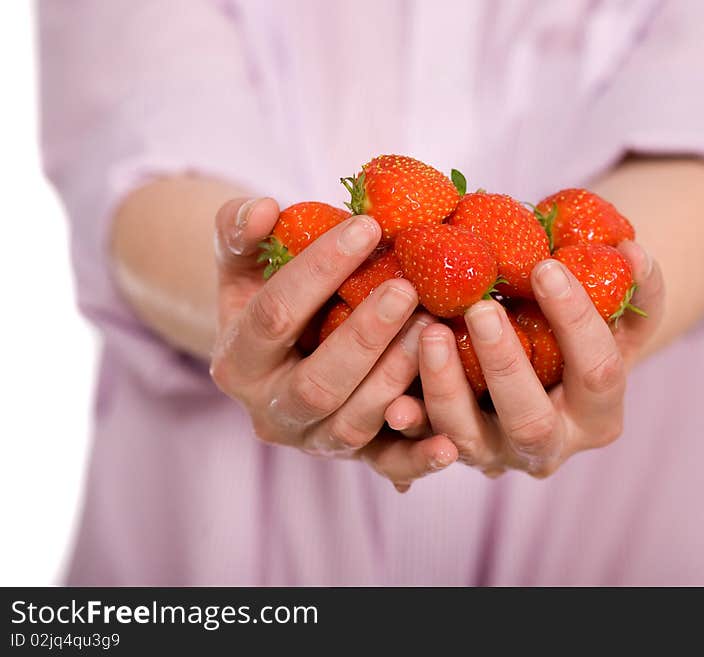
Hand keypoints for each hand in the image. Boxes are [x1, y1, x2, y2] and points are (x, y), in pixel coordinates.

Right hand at [209, 197, 457, 489]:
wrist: (286, 355)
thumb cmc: (269, 296)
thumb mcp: (244, 264)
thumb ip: (241, 232)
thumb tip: (264, 208)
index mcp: (237, 362)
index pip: (274, 316)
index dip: (320, 270)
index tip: (369, 227)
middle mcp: (271, 412)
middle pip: (316, 383)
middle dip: (364, 336)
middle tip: (408, 288)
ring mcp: (314, 441)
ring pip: (353, 424)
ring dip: (396, 379)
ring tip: (434, 329)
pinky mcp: (357, 459)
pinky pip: (387, 466)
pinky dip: (418, 458)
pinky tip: (448, 441)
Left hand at [417, 240, 663, 477]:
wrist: (543, 381)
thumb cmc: (581, 338)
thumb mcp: (618, 318)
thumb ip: (636, 288)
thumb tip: (631, 252)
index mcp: (599, 414)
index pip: (597, 372)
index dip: (576, 320)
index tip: (546, 268)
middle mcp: (549, 446)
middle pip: (531, 422)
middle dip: (505, 365)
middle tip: (480, 307)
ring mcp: (496, 456)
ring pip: (467, 439)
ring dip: (445, 387)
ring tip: (429, 330)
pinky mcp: (452, 451)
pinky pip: (421, 447)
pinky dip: (408, 421)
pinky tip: (391, 396)